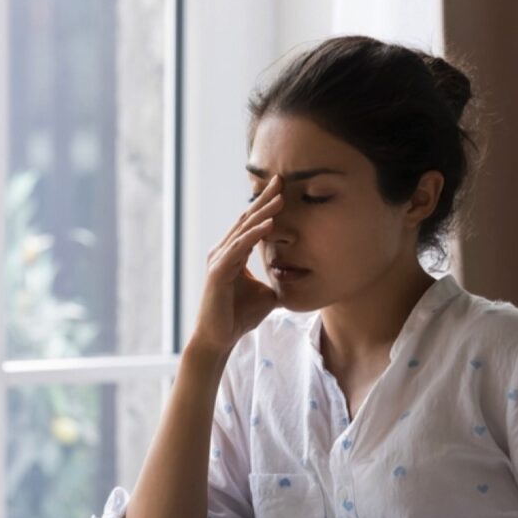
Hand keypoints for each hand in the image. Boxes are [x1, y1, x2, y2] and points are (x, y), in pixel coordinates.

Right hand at [188, 174, 284, 354]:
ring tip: (280, 197)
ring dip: (263, 213)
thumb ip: (277, 283)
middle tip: (280, 179)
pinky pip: (239, 249)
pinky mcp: (218, 272)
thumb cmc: (239, 317)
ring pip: (244, 230)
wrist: (219, 338)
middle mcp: (223, 251)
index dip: (266, 206)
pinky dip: (254, 235)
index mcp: (233, 254)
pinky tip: (269, 224)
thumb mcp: (267, 295)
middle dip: (264, 199)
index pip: (251, 224)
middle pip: (246, 219)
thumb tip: (299, 281)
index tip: (283, 188)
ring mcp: (219, 260)